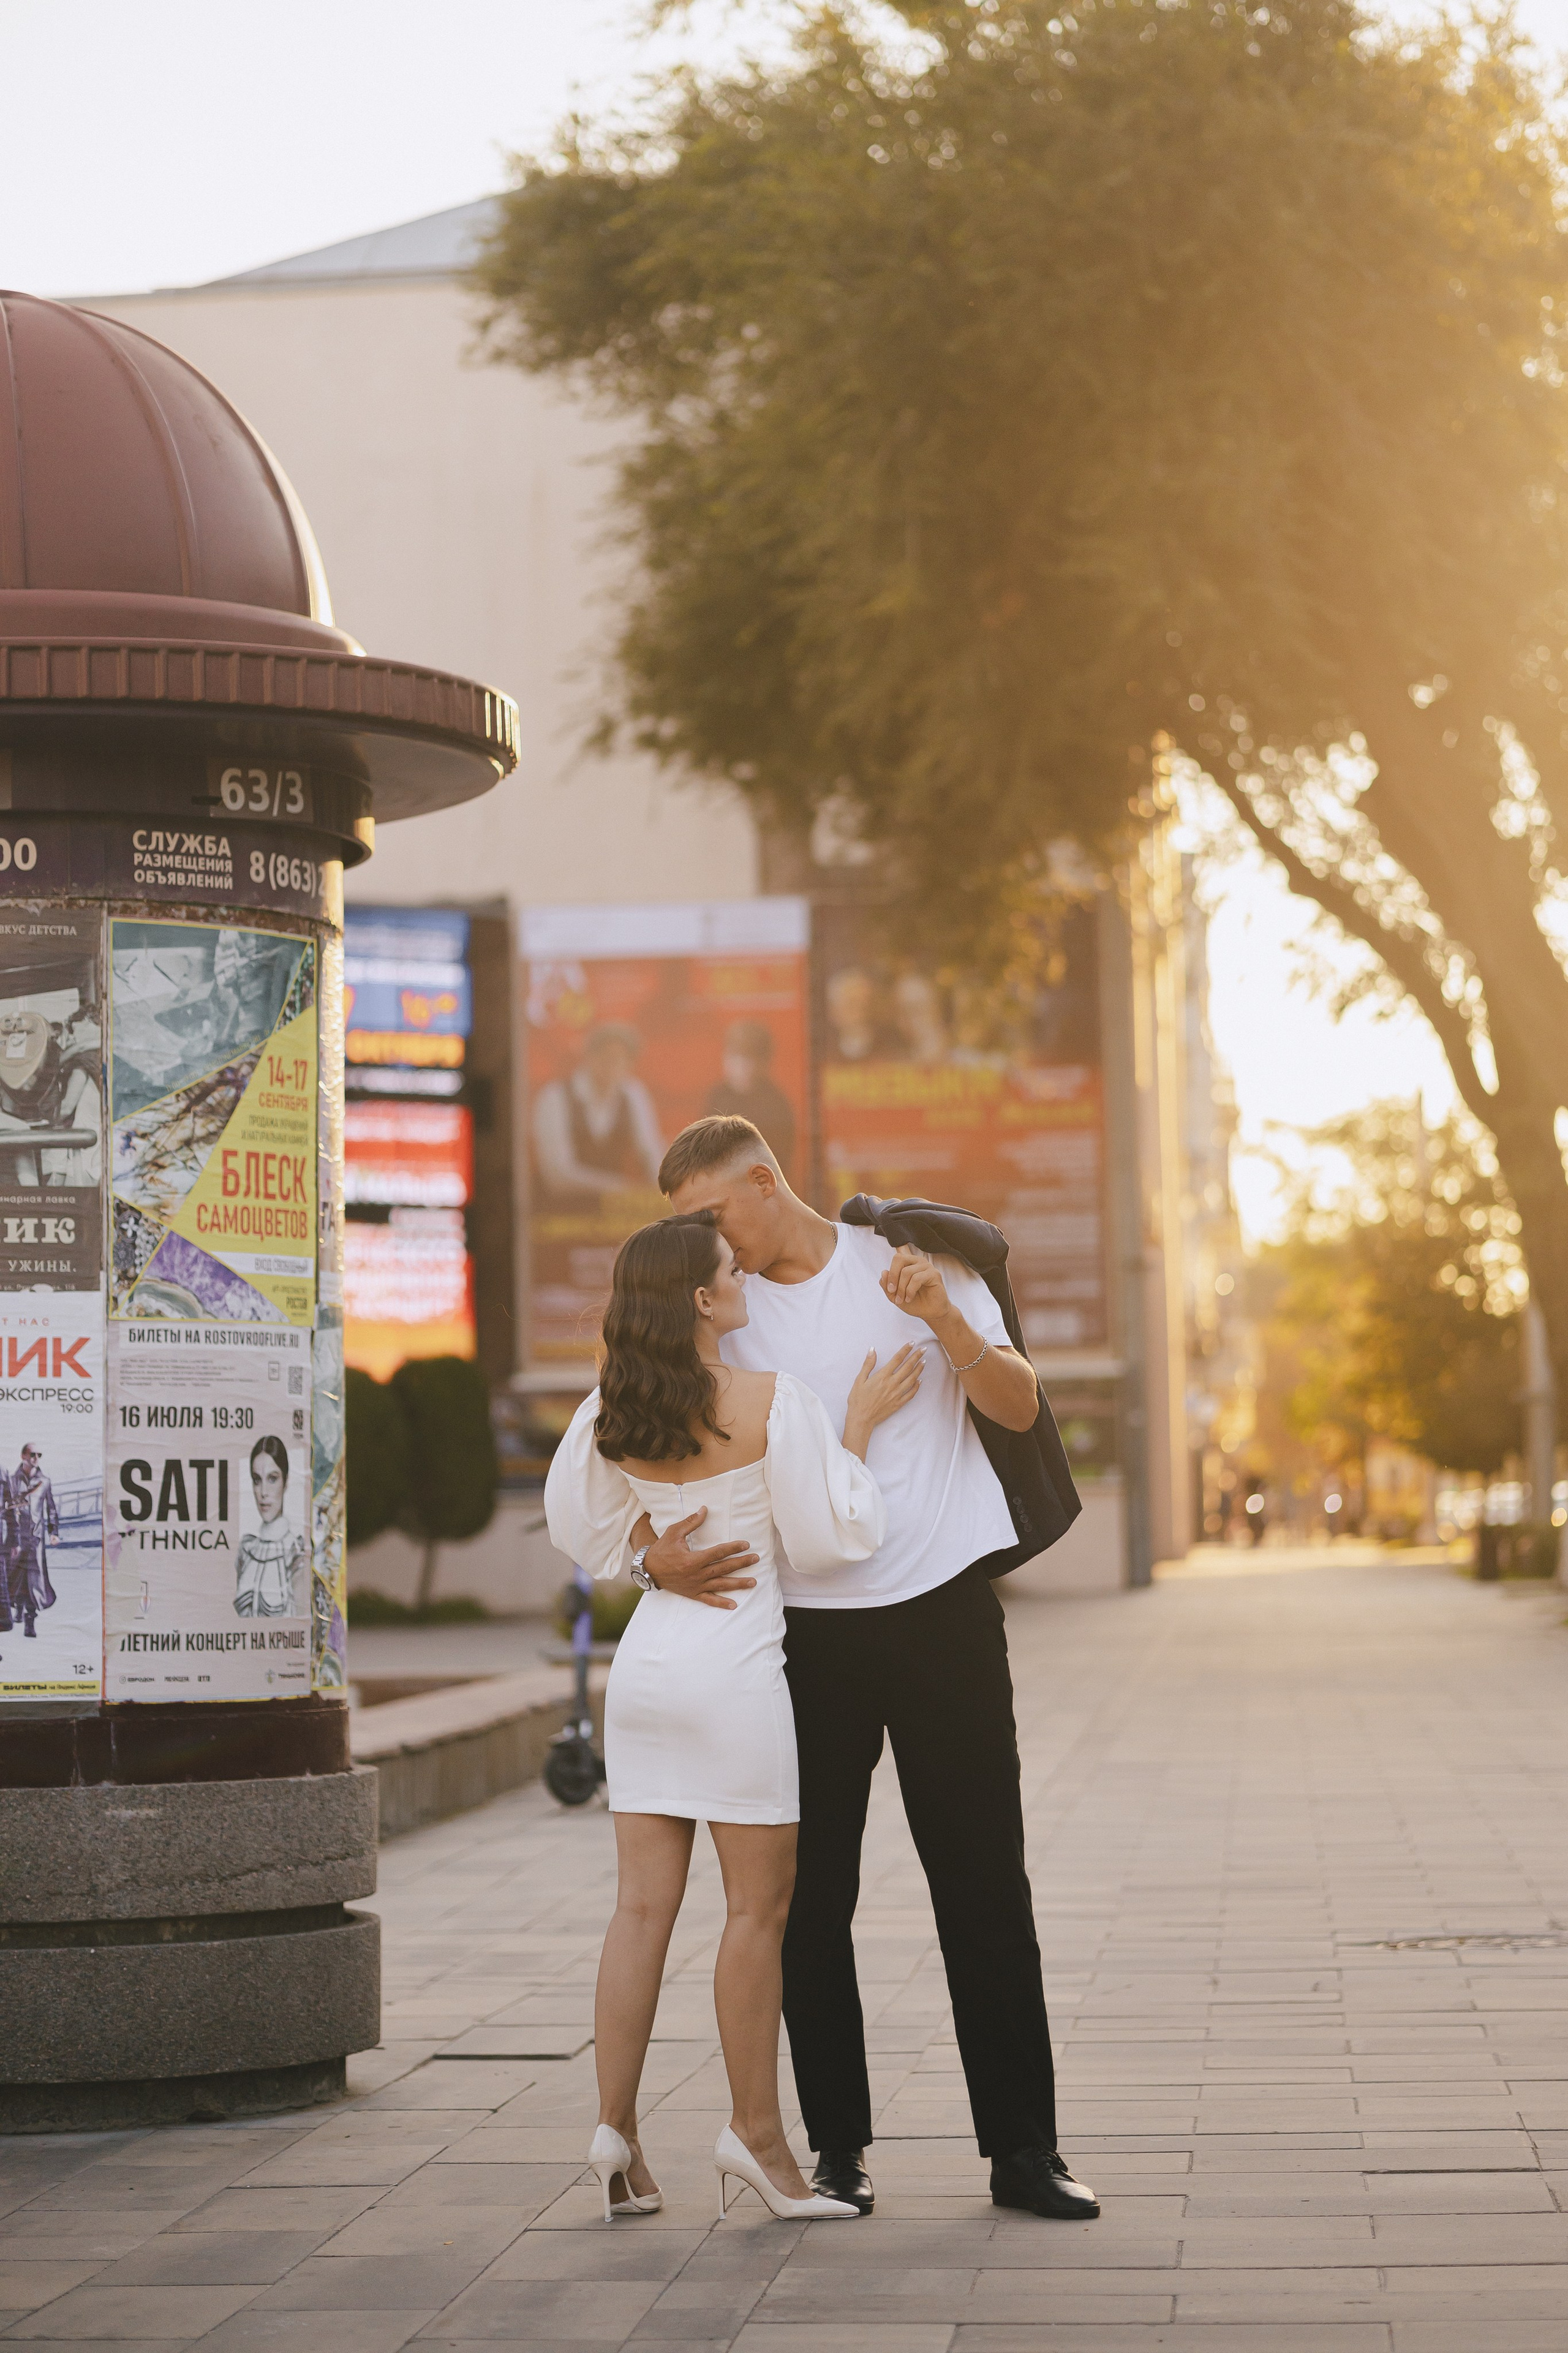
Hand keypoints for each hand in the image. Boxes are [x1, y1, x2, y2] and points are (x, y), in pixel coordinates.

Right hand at [644, 1506, 758, 1610]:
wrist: (648, 1570)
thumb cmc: (661, 1550)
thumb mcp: (674, 1532)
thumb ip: (691, 1522)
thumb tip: (704, 1510)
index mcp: (693, 1559)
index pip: (718, 1552)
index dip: (733, 1548)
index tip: (745, 1544)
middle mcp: (697, 1574)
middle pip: (723, 1568)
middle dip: (741, 1563)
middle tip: (756, 1559)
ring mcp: (696, 1586)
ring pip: (720, 1585)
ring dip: (738, 1584)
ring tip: (753, 1582)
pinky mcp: (693, 1594)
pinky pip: (709, 1600)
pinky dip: (721, 1603)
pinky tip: (734, 1605)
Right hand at [843, 1344, 922, 1458]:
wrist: (861, 1418)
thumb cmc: (858, 1399)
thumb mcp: (859, 1380)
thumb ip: (868, 1364)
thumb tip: (872, 1349)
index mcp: (882, 1376)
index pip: (897, 1359)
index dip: (905, 1350)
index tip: (912, 1343)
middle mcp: (892, 1383)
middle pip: (907, 1367)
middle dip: (916, 1357)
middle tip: (923, 1349)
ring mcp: (897, 1394)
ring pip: (912, 1379)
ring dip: (919, 1369)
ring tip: (924, 1362)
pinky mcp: (899, 1403)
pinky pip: (911, 1393)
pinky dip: (917, 1386)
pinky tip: (920, 1381)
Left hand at [880, 1244, 949, 1326]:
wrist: (929, 1313)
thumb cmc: (915, 1302)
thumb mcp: (895, 1295)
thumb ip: (887, 1284)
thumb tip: (884, 1272)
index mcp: (910, 1263)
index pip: (897, 1258)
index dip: (891, 1273)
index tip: (890, 1289)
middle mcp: (918, 1262)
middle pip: (900, 1259)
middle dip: (893, 1277)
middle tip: (893, 1292)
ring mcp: (927, 1267)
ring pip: (906, 1272)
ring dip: (902, 1288)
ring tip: (903, 1299)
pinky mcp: (934, 1274)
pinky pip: (916, 1279)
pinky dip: (910, 1290)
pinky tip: (910, 1298)